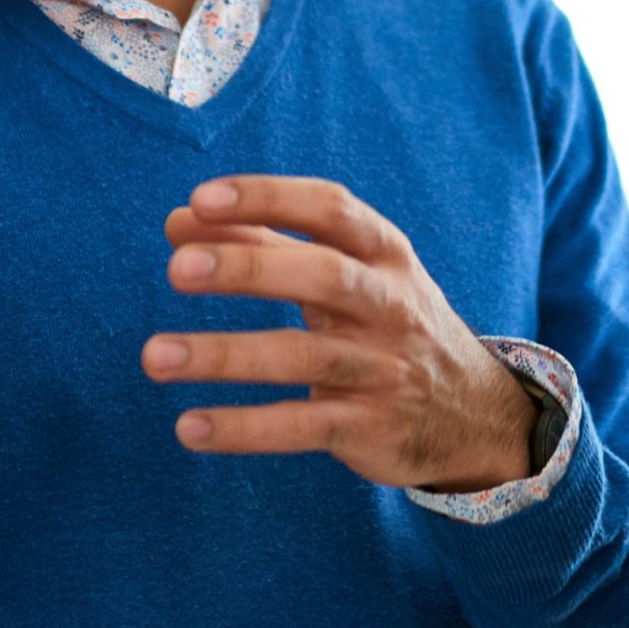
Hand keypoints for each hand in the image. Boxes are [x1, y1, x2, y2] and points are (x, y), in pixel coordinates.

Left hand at [142, 175, 542, 492]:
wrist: (474, 415)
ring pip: (301, 357)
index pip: (330, 209)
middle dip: (248, 269)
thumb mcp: (345, 275)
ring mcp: (383, 368)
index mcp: (384, 253)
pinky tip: (189, 427)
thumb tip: (178, 221)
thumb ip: (264, 245)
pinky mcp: (370, 428)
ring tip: (154, 356)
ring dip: (224, 355)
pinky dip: (244, 428)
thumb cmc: (385, 324)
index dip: (268, 199)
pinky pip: (301, 426)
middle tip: (175, 270)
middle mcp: (390, 305)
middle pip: (322, 276)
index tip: (201, 199)